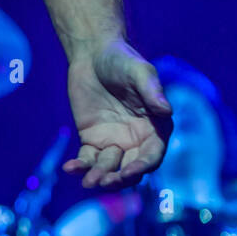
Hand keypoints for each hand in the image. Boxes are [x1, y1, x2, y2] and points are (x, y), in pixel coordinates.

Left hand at [63, 38, 172, 189]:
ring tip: (88, 182)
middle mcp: (137, 140)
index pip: (152, 155)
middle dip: (119, 179)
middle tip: (105, 182)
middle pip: (130, 168)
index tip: (129, 173)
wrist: (92, 53)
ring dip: (99, 176)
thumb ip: (152, 90)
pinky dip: (80, 166)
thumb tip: (166, 109)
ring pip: (109, 167)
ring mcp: (114, 142)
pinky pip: (87, 158)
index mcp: (155, 128)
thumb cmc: (122, 59)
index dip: (142, 166)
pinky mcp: (92, 140)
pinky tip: (70, 168)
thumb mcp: (139, 71)